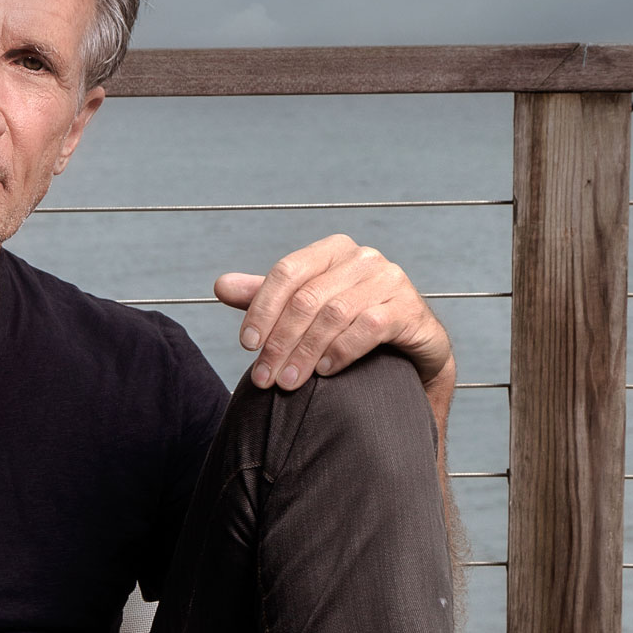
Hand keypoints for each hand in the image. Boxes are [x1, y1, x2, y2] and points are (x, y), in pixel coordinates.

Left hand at [215, 236, 453, 420]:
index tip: (247, 346)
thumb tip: (220, 286)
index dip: (262, 308)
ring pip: (335, 314)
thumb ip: (268, 297)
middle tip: (264, 378)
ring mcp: (389, 280)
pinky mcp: (409, 308)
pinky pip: (369, 328)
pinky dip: (341, 351)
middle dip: (280, 342)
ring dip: (306, 353)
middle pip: (308, 298)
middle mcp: (362, 258)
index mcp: (332, 250)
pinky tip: (325, 372)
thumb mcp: (306, 308)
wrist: (412, 350)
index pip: (287, 272)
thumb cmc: (353, 324)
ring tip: (288, 382)